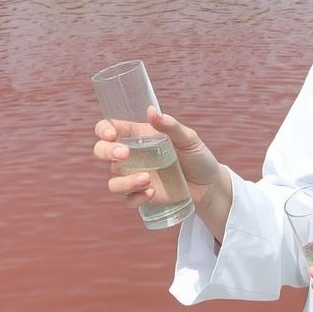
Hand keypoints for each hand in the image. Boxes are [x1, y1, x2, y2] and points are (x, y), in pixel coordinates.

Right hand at [93, 107, 232, 239]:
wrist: (210, 185)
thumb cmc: (197, 156)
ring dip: (124, 181)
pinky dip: (136, 197)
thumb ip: (171, 126)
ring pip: (113, 181)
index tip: (111, 134)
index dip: (103, 129)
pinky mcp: (143, 196)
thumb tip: (152, 111)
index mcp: (139, 137)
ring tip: (147, 179)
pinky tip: (151, 192)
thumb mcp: (189, 138)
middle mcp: (132, 156)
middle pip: (102, 152)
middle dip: (106, 152)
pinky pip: (128, 200)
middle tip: (124, 154)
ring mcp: (135, 177)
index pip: (110, 129)